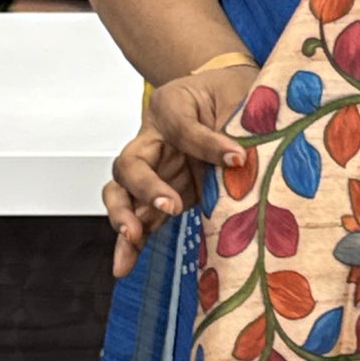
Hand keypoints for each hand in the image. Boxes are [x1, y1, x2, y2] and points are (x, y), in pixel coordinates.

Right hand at [103, 58, 256, 278]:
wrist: (222, 96)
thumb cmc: (225, 95)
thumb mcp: (235, 100)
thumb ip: (233, 128)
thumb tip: (237, 160)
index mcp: (169, 108)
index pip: (181, 128)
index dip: (207, 144)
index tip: (237, 157)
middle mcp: (152, 141)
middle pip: (130, 164)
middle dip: (144, 188)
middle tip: (169, 206)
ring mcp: (153, 171)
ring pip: (122, 193)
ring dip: (124, 217)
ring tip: (132, 237)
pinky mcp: (160, 197)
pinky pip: (140, 219)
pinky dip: (130, 243)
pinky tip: (123, 265)